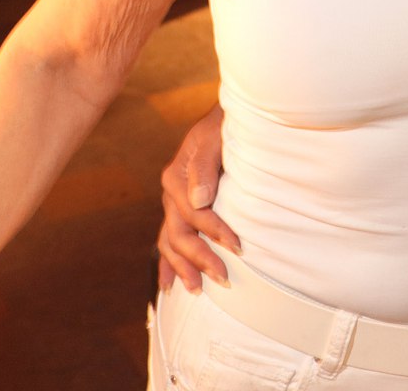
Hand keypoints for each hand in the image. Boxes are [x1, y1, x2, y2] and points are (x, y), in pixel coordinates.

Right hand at [155, 105, 238, 292]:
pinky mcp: (179, 207)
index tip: (238, 247)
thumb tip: (200, 199)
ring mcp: (172, 202)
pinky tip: (168, 285)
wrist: (225, 116)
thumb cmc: (225, 125)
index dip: (216, 231)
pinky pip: (168, 239)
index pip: (195, 213)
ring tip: (195, 291)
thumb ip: (205, 166)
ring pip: (170, 241)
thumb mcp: (216, 136)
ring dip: (182, 267)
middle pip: (179, 233)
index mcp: (176, 176)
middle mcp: (170, 192)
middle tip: (224, 279)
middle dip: (200, 259)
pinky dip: (168, 263)